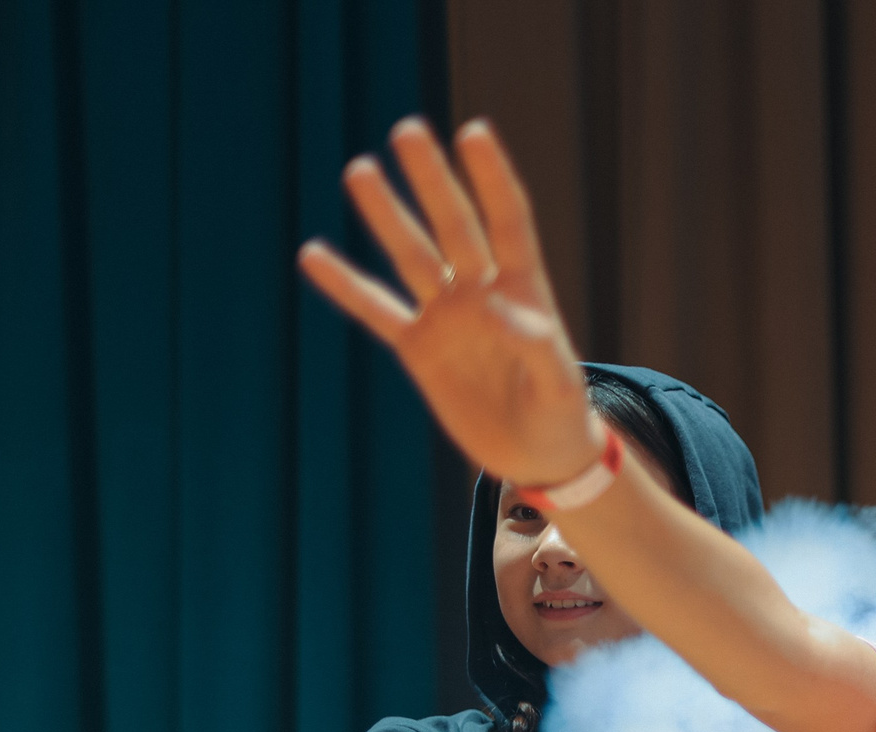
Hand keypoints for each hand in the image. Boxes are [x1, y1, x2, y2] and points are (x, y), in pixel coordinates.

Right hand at [299, 119, 598, 488]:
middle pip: (453, 226)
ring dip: (387, 216)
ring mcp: (447, 318)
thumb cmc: (560, 416)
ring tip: (361, 169)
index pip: (508, 222)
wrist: (538, 457)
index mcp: (524, 291)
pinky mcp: (419, 349)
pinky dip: (347, 286)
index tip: (474, 132)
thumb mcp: (558, 387)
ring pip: (412, 256)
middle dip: (432, 181)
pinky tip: (314, 254)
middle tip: (408, 130)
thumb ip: (537, 348)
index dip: (493, 179)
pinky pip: (377, 310)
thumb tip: (499, 312)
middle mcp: (481, 293)